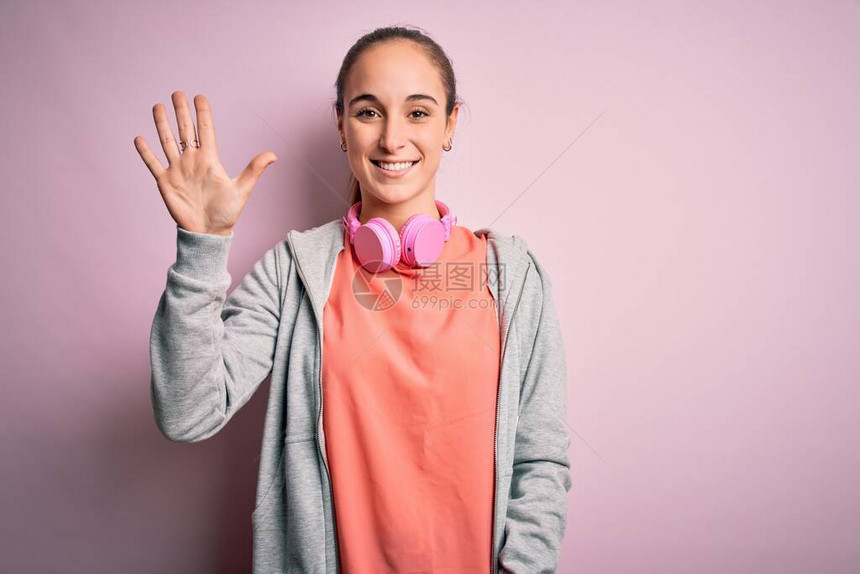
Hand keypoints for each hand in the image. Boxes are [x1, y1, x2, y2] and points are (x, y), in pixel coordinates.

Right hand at [134, 91, 276, 235]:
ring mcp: (177, 170)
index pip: (206, 131)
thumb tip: (274, 155)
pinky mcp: (165, 182)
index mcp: (210, 160)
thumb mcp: (242, 189)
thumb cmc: (226, 213)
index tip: (199, 97)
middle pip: (185, 131)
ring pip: (167, 141)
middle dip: (181, 112)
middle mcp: (192, 161)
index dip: (202, 114)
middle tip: (177, 93)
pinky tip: (140, 138)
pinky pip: (153, 163)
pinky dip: (146, 152)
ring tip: (158, 106)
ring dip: (162, 124)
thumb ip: (254, 170)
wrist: (208, 232)